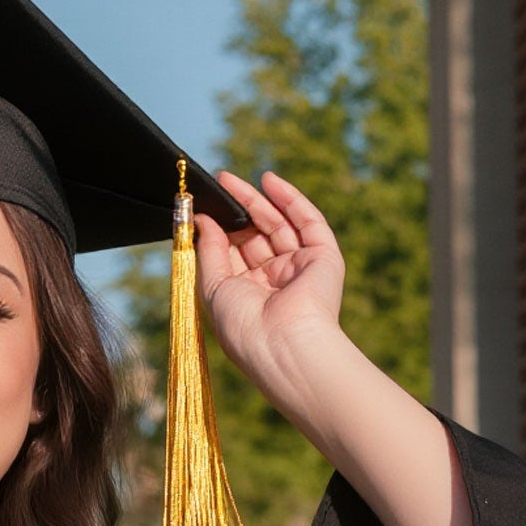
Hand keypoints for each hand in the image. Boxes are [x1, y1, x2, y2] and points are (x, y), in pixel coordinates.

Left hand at [193, 167, 348, 403]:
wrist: (283, 344)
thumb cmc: (243, 326)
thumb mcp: (213, 287)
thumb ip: (208, 251)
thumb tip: (202, 220)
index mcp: (249, 296)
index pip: (234, 255)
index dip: (220, 231)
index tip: (203, 208)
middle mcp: (275, 282)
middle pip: (256, 236)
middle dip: (238, 210)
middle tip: (219, 184)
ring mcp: (300, 268)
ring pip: (279, 225)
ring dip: (258, 200)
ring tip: (231, 180)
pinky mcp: (323, 257)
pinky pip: (308, 221)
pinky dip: (289, 199)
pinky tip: (269, 180)